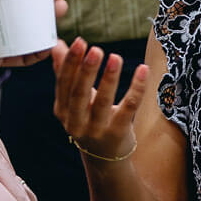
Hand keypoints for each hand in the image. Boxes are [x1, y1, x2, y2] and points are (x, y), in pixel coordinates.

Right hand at [52, 37, 149, 160]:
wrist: (104, 159)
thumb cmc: (88, 120)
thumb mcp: (73, 100)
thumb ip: (65, 73)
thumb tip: (57, 45)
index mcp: (62, 110)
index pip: (64, 84)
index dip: (70, 63)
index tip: (78, 42)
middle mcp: (76, 122)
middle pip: (79, 94)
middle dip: (86, 71)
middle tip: (95, 49)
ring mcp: (97, 130)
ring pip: (103, 102)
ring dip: (109, 78)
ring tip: (116, 57)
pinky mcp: (118, 133)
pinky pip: (128, 108)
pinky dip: (136, 88)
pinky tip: (143, 70)